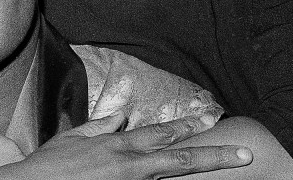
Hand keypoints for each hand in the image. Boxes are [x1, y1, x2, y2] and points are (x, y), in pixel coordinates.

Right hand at [0, 115, 252, 179]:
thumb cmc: (49, 166)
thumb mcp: (73, 138)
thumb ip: (99, 127)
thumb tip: (119, 118)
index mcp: (118, 145)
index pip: (162, 133)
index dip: (189, 127)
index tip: (211, 121)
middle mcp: (130, 165)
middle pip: (180, 159)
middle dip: (213, 155)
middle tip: (243, 155)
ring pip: (172, 179)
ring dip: (197, 172)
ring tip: (227, 166)